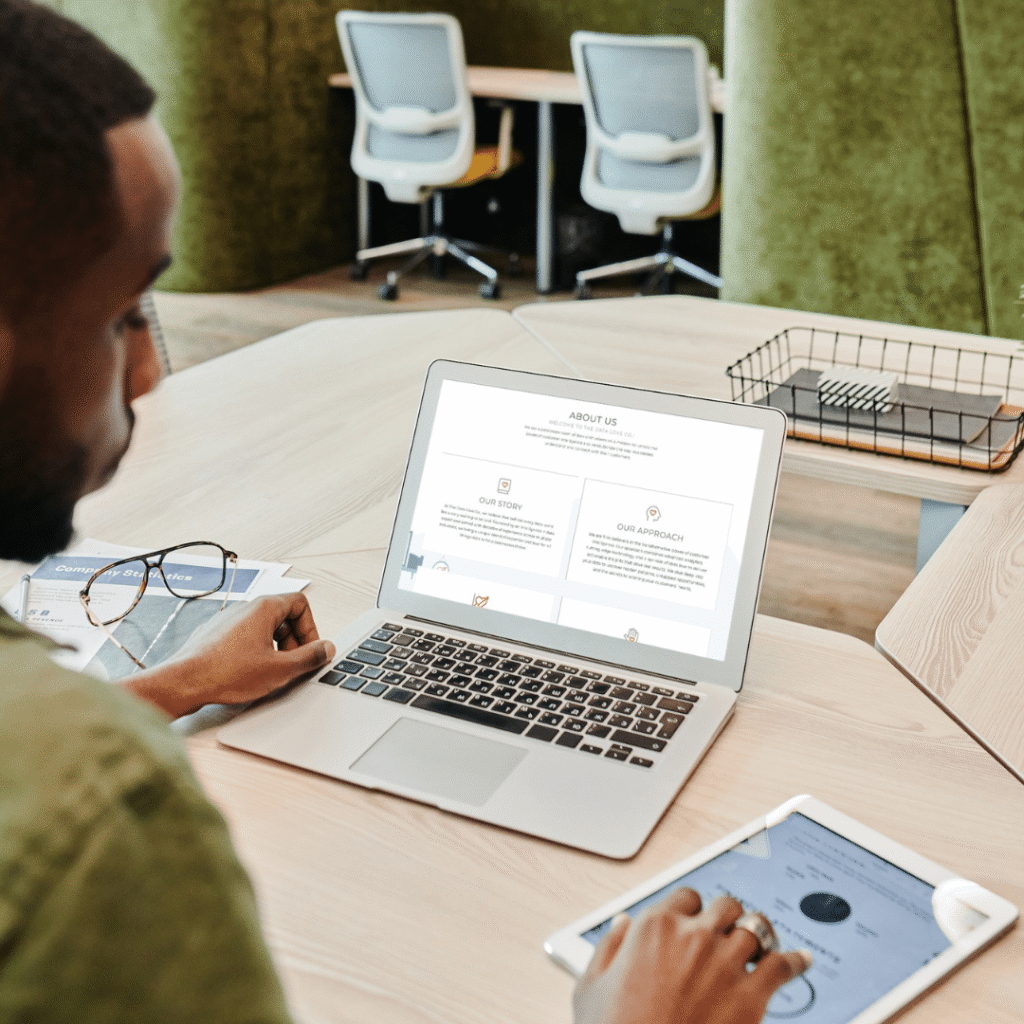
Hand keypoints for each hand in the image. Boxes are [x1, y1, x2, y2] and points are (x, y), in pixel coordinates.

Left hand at [123, 593, 335, 716]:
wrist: (184, 682)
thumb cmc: (226, 673)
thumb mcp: (280, 669)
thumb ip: (309, 657)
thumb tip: (326, 648)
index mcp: (264, 608)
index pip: (301, 603)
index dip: (311, 628)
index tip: (310, 649)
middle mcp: (246, 608)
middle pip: (283, 615)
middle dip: (294, 640)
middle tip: (292, 663)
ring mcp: (228, 619)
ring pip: (264, 627)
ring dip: (275, 647)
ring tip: (271, 670)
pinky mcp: (216, 634)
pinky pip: (245, 636)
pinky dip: (255, 651)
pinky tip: (248, 673)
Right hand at [573, 889, 811, 1023]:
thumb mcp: (591, 985)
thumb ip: (608, 946)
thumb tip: (622, 923)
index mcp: (655, 927)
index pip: (687, 896)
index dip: (693, 908)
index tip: (697, 920)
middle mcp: (693, 935)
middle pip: (726, 906)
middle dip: (729, 917)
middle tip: (731, 931)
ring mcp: (725, 962)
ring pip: (756, 928)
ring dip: (760, 934)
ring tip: (765, 942)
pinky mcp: (751, 996)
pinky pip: (783, 965)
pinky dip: (796, 961)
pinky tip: (803, 961)